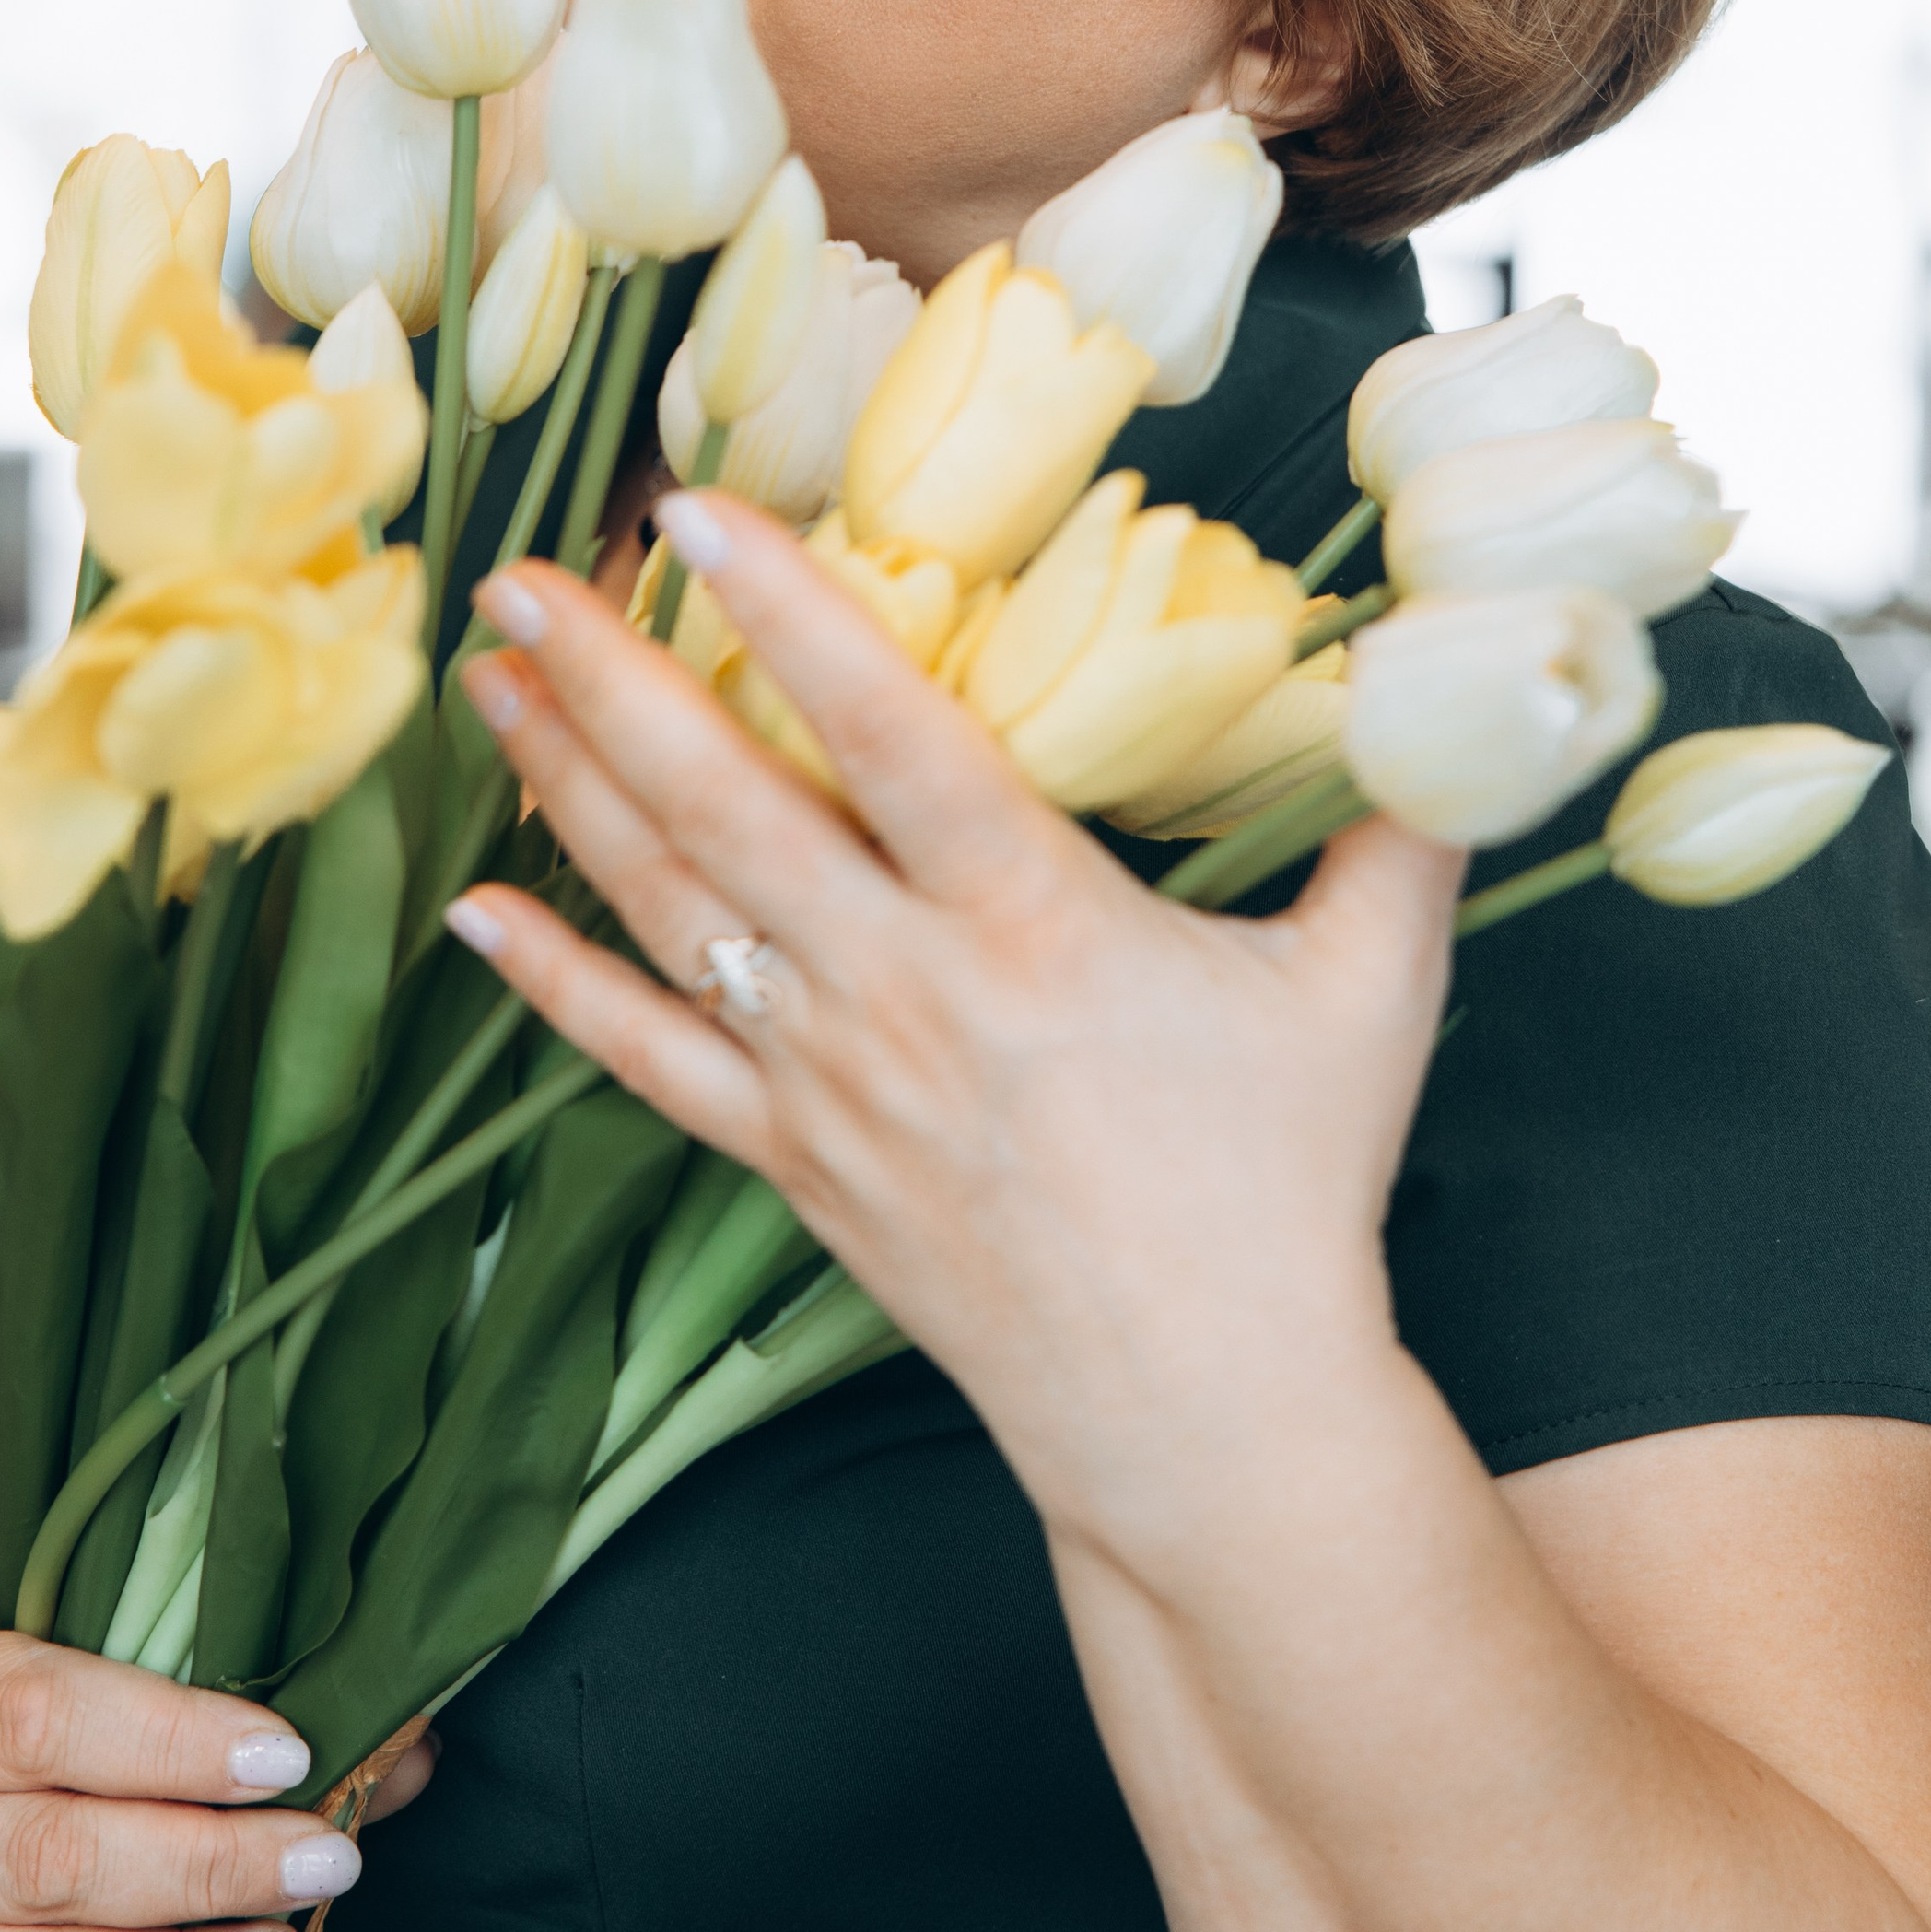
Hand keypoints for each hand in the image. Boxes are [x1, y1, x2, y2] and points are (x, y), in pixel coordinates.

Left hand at [451, 495, 1462, 1552]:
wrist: (1209, 1415)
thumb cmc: (1288, 1192)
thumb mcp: (1374, 991)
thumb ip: (1400, 827)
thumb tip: (1452, 689)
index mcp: (1036, 923)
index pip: (892, 736)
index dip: (795, 618)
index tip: (700, 516)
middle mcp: (906, 989)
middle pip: (729, 807)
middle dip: (613, 677)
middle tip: (525, 572)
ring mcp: (832, 1082)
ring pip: (667, 909)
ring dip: (567, 786)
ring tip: (487, 679)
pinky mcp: (794, 1164)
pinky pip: (646, 1061)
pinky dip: (554, 984)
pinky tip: (478, 909)